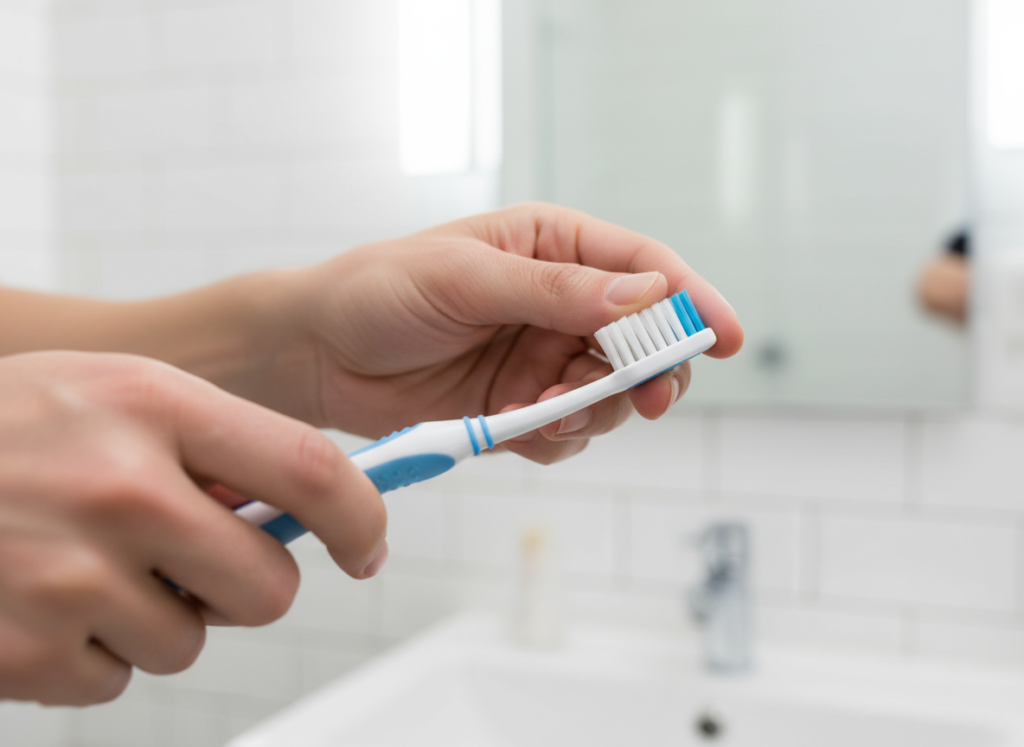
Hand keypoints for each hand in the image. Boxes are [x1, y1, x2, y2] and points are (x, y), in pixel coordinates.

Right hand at [0, 352, 384, 704]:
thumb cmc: (8, 427)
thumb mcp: (112, 393)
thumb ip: (209, 442)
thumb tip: (302, 511)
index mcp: (151, 405)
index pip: (308, 470)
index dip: (360, 517)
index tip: (367, 545)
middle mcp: (117, 488)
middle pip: (267, 587)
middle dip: (246, 585)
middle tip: (194, 560)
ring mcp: (66, 577)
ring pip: (189, 643)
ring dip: (158, 617)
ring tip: (86, 563)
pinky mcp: (23, 654)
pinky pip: (115, 681)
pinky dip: (93, 652)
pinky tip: (42, 598)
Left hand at [286, 203, 742, 463]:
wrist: (318, 354)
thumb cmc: (381, 289)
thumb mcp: (464, 277)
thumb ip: (554, 291)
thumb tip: (645, 294)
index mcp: (552, 246)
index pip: (643, 267)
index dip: (692, 299)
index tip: (726, 336)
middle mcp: (559, 304)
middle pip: (642, 342)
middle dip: (648, 374)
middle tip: (642, 401)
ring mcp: (541, 360)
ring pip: (609, 397)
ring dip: (592, 414)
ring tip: (543, 417)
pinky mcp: (519, 409)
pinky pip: (565, 434)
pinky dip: (555, 440)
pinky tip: (517, 430)